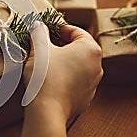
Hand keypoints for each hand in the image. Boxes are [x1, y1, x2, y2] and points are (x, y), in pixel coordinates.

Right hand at [16, 22, 102, 136]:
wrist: (47, 110)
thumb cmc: (45, 76)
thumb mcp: (39, 49)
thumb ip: (40, 33)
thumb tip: (39, 26)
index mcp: (90, 49)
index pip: (76, 31)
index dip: (59, 28)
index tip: (46, 30)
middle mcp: (97, 66)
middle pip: (78, 49)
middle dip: (61, 46)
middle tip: (43, 46)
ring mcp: (92, 84)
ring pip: (77, 66)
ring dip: (63, 62)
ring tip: (44, 64)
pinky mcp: (84, 99)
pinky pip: (74, 82)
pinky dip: (64, 78)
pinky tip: (49, 81)